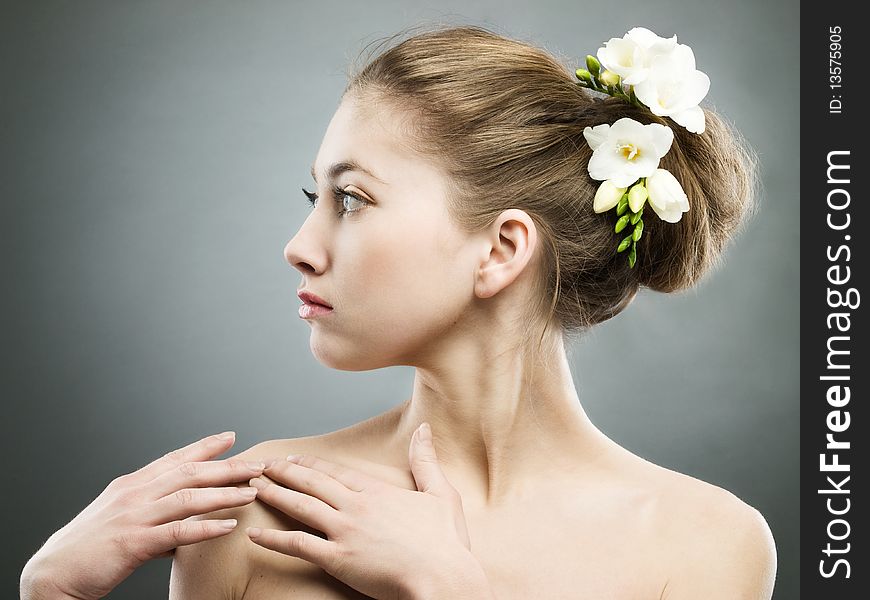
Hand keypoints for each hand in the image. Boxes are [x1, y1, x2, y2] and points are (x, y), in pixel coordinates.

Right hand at [20, 431, 271, 599]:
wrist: (53, 574)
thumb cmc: (89, 549)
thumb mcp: (124, 521)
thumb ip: (154, 517)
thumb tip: (182, 528)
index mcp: (132, 484)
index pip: (175, 458)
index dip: (204, 446)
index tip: (231, 437)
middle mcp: (135, 493)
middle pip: (189, 471)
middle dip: (227, 466)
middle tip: (257, 463)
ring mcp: (134, 516)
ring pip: (188, 497)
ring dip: (224, 492)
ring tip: (252, 490)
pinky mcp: (134, 542)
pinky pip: (177, 531)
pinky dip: (206, 527)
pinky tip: (228, 526)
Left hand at [246, 422, 486, 599]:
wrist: (443, 578)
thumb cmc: (446, 543)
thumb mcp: (441, 494)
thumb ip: (425, 461)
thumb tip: (425, 429)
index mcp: (378, 491)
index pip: (336, 472)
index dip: (312, 465)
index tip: (293, 460)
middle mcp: (356, 506)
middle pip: (312, 483)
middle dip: (284, 472)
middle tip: (262, 466)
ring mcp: (345, 532)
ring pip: (301, 506)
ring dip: (274, 495)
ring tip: (252, 487)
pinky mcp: (337, 560)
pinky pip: (298, 545)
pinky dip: (274, 539)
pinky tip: (255, 534)